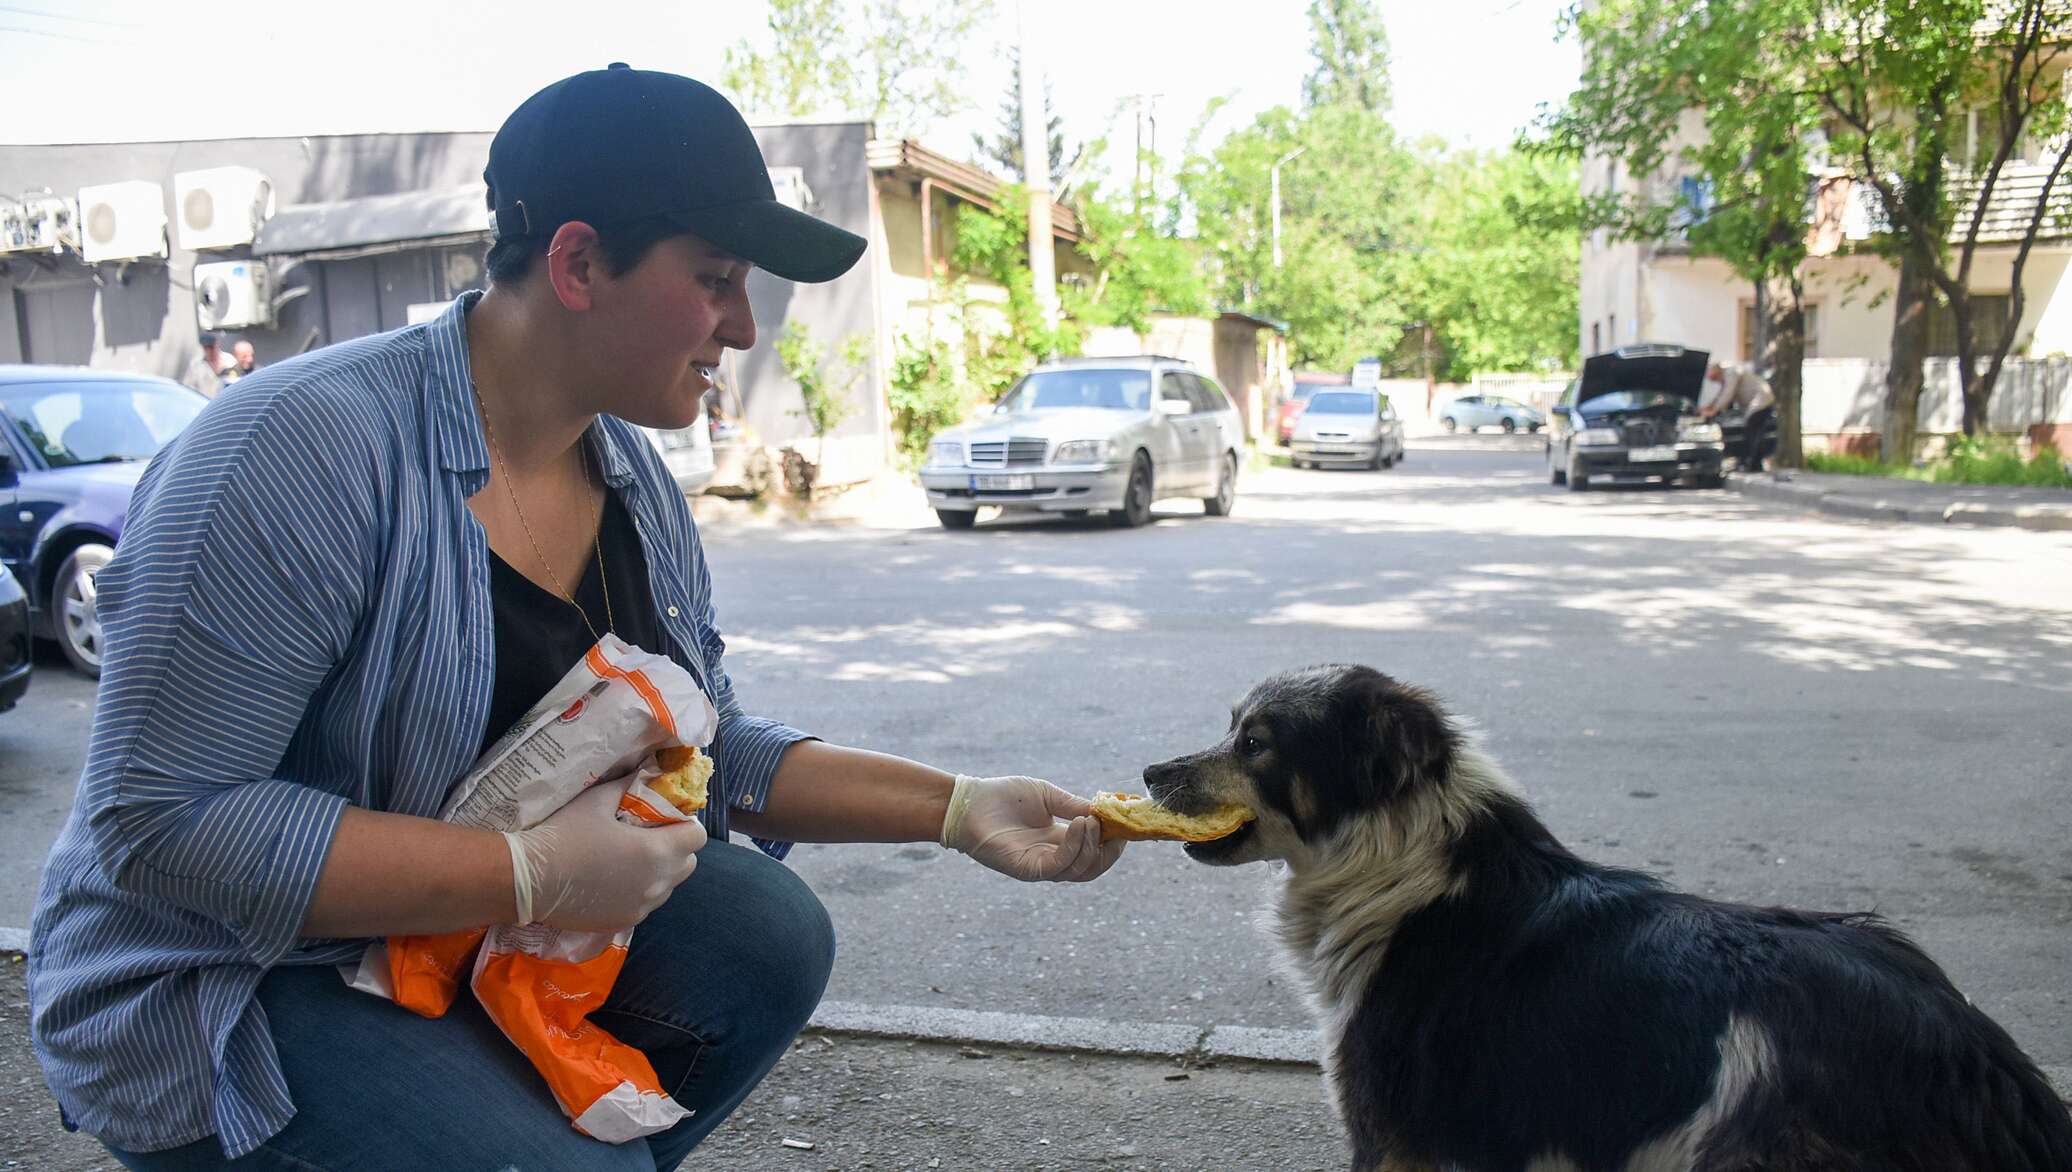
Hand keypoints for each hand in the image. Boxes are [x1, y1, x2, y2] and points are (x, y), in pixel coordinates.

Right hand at [503, 778, 708, 931]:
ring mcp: (641, 908)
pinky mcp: (622, 923)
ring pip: (667, 887)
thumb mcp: (597, 800)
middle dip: (675, 848)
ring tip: (626, 860)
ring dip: (657, 873)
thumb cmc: (565, 834)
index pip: (697, 837)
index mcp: (656, 851)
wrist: (530, 879)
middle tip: (647, 837)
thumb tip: (643, 773)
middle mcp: (657, 884)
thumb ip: (627, 786)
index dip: (685, 824)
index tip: (665, 818)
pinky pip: (644, 905)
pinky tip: (610, 881)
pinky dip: (637, 892)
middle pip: (687, 864)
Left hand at [940, 775, 1124, 882]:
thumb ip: (1074, 806)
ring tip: (1093, 821)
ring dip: (1092, 846)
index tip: (1126, 824)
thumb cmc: (1004, 796)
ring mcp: (1040, 866)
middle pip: (1092, 868)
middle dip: (1110, 851)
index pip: (1094, 851)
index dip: (1112, 842)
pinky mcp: (1027, 870)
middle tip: (1118, 830)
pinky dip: (1074, 848)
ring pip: (1079, 870)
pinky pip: (1059, 866)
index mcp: (1059, 841)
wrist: (969, 801)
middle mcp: (1052, 858)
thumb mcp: (1048, 796)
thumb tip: (1104, 811)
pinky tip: (1079, 827)